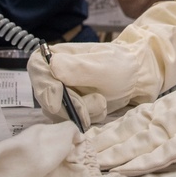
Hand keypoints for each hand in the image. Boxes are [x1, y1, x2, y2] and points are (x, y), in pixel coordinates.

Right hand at [26, 2, 175, 122]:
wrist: (139, 78)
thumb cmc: (122, 66)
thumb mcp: (102, 66)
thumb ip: (76, 68)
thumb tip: (51, 65)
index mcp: (58, 56)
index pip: (36, 70)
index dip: (44, 86)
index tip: (60, 96)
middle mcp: (55, 74)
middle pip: (46, 97)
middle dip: (71, 105)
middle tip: (97, 100)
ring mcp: (62, 92)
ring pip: (58, 113)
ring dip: (82, 112)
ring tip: (102, 102)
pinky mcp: (72, 107)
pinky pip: (71, 120)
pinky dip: (87, 118)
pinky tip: (102, 107)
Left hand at [86, 64, 175, 174]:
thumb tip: (172, 120)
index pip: (140, 116)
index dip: (114, 129)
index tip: (91, 138)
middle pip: (135, 128)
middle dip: (107, 143)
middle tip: (82, 153)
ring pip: (146, 140)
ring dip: (119, 153)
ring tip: (95, 163)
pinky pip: (171, 151)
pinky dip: (147, 160)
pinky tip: (128, 168)